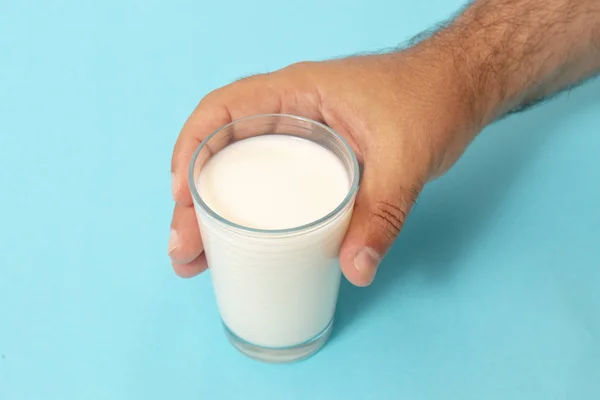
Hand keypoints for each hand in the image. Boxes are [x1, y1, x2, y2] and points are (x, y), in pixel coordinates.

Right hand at [169, 47, 481, 285]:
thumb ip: (383, 215)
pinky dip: (248, 209)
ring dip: (214, 210)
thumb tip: (356, 270)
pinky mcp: (315, 154)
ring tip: (200, 258)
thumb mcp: (407, 159)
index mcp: (298, 92)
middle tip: (186, 251)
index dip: (190, 150)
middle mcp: (290, 109)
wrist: (462, 86)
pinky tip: (242, 241)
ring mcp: (301, 132)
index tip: (181, 198)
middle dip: (194, 199)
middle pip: (221, 149)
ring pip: (240, 168)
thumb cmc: (432, 99)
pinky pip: (267, 179)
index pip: (222, 109)